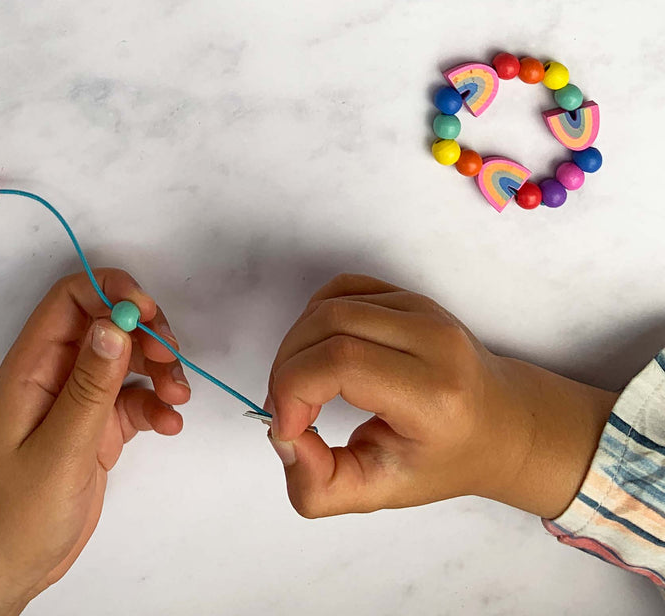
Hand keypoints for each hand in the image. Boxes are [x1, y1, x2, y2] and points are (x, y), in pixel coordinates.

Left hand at [0, 268, 189, 614]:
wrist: (8, 569)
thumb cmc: (17, 512)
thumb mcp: (59, 448)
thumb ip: (90, 387)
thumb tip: (115, 324)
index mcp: (33, 364)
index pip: (71, 298)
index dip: (112, 291)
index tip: (150, 313)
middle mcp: (56, 372)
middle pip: (108, 322)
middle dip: (146, 332)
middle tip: (173, 359)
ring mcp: (78, 400)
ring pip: (127, 359)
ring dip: (160, 370)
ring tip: (180, 398)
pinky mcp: (97, 428)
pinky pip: (134, 398)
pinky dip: (157, 405)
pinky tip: (170, 426)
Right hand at [267, 274, 615, 520]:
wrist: (503, 426)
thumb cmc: (446, 460)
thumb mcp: (383, 493)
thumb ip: (319, 487)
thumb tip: (282, 439)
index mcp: (435, 395)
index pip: (342, 363)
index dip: (294, 389)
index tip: (285, 426)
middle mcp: (434, 341)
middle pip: (328, 326)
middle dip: (287, 369)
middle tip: (286, 410)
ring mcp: (423, 310)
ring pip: (328, 305)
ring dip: (295, 346)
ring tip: (300, 387)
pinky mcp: (409, 296)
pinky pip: (340, 291)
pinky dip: (313, 320)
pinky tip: (319, 355)